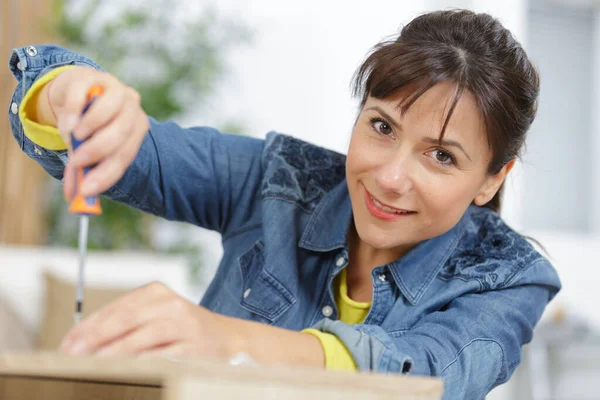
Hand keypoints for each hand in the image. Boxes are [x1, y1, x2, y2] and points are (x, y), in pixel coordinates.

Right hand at [40, 66, 148, 197]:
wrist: (75, 90)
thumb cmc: (87, 125)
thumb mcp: (87, 147)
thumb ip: (82, 169)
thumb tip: (73, 196)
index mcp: (137, 128)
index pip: (125, 155)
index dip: (106, 174)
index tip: (87, 190)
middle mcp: (132, 108)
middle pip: (120, 133)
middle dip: (97, 151)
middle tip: (77, 162)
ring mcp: (114, 89)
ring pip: (105, 112)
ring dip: (87, 129)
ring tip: (72, 138)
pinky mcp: (91, 76)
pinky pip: (82, 96)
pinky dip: (73, 113)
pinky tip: (67, 124)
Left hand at [59, 282, 236, 358]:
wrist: (227, 338)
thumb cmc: (182, 330)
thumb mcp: (155, 317)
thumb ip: (124, 324)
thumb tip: (82, 341)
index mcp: (155, 292)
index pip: (115, 308)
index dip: (88, 326)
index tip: (67, 344)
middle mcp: (170, 303)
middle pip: (126, 318)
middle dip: (96, 337)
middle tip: (72, 354)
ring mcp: (184, 323)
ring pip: (143, 335)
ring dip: (116, 351)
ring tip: (94, 362)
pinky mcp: (194, 345)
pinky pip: (164, 354)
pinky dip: (143, 362)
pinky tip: (127, 369)